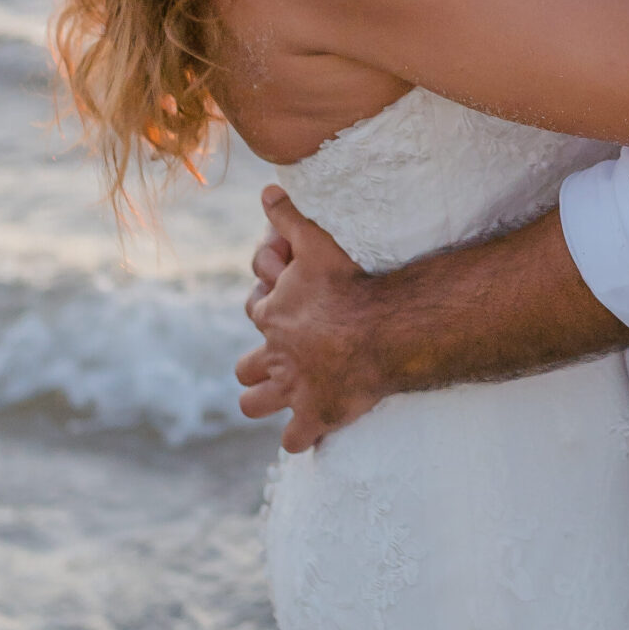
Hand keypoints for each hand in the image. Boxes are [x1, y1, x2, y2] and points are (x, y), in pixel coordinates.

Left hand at [235, 187, 386, 450]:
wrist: (382, 329)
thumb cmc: (350, 284)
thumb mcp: (317, 240)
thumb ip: (290, 216)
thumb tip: (266, 189)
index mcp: (274, 317)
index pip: (256, 313)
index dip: (266, 309)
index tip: (281, 309)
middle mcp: (276, 357)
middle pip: (246, 369)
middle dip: (256, 368)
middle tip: (275, 365)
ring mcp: (294, 389)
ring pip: (255, 405)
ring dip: (265, 403)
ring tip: (282, 402)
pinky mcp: (316, 416)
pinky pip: (296, 440)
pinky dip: (301, 438)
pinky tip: (311, 434)